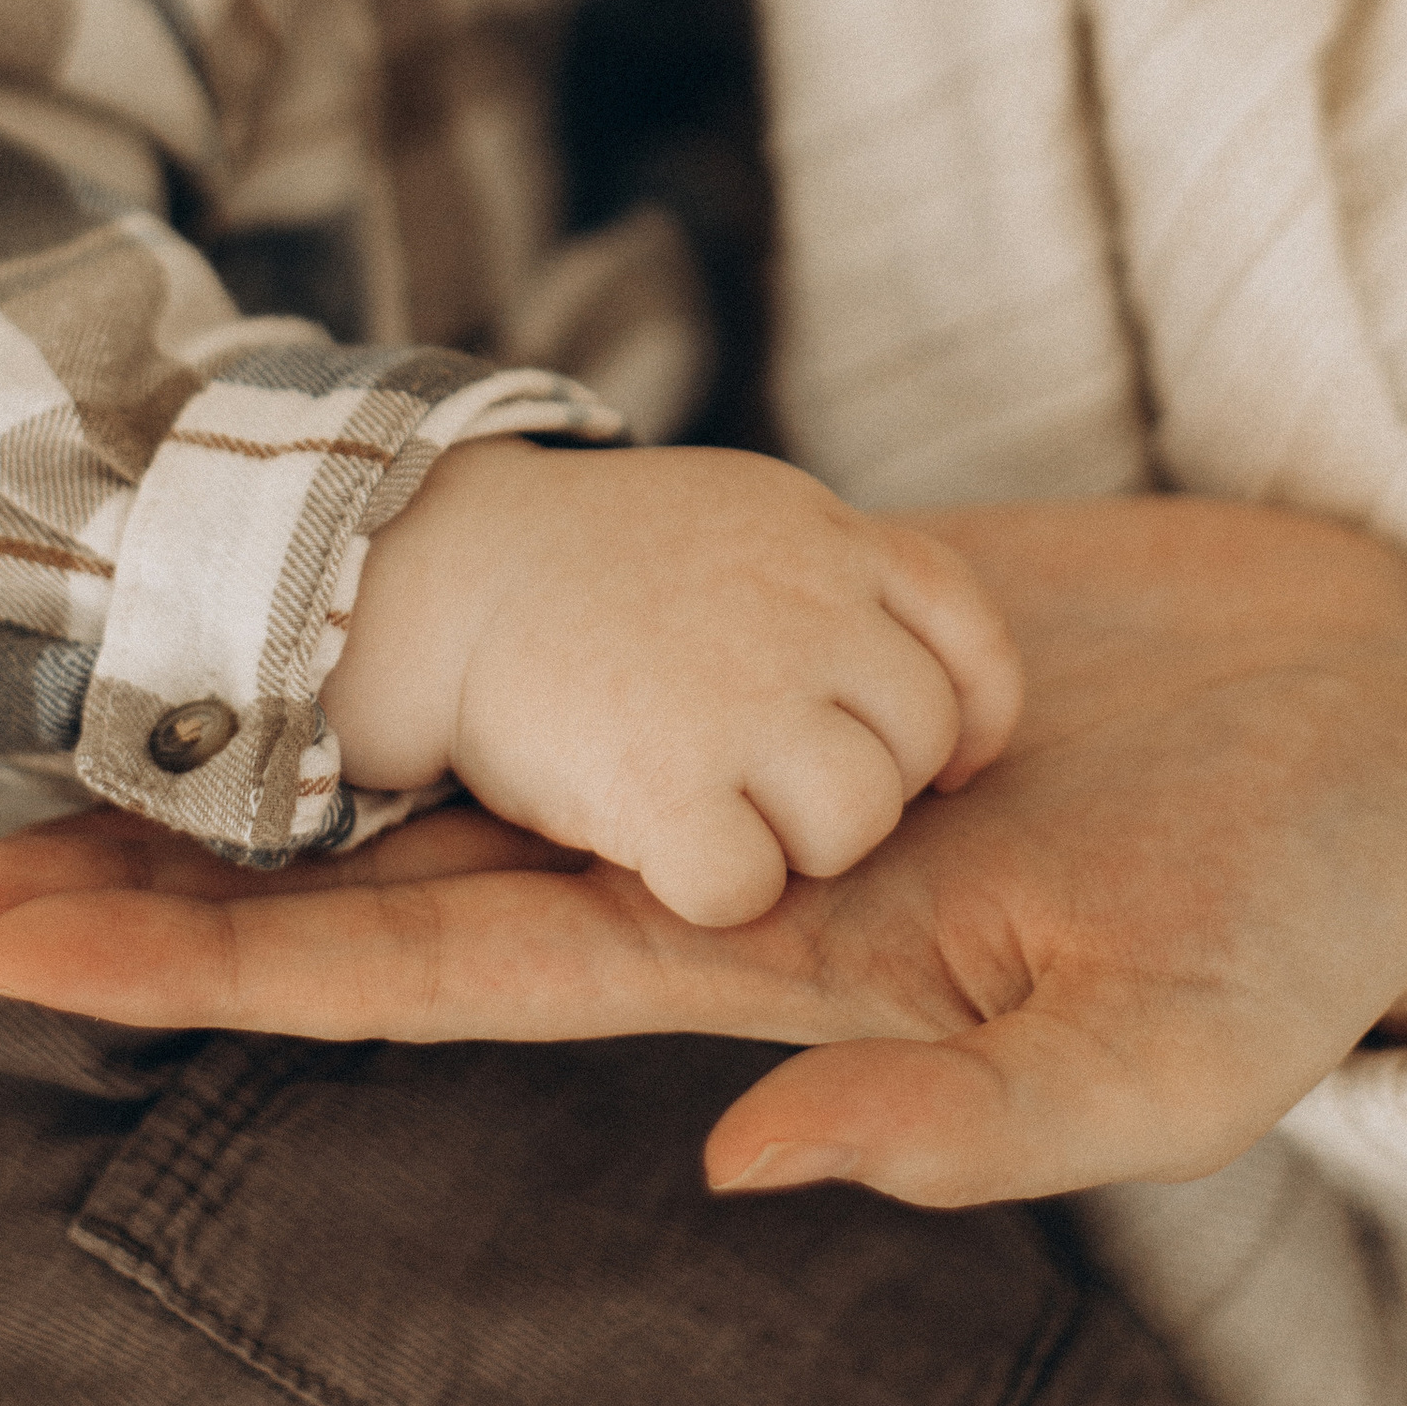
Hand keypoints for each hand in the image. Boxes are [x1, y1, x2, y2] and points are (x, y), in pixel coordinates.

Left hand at [0, 497, 1406, 1205]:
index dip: (225, 961)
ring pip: (468, 716)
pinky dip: (457, 586)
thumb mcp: (1178, 1049)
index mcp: (753, 954)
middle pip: (392, 847)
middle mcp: (705, 847)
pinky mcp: (802, 607)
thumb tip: (745, 1170)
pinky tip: (342, 550)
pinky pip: (590, 604)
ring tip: (86, 675)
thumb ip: (980, 1116)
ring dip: (285, 704)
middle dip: (177, 864)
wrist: (1395, 727)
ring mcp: (740, 722)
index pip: (435, 963)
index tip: (10, 950)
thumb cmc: (1309, 919)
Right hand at [321, 441, 1023, 926]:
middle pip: (922, 738)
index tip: (937, 761)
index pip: (969, 635)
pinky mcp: (663, 782)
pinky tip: (660, 844)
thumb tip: (943, 697)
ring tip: (719, 805)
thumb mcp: (742, 518)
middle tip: (770, 778)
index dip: (967, 715)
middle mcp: (803, 608)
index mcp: (823, 538)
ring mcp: (739, 694)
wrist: (438, 565)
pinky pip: (749, 887)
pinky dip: (711, 887)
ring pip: (856, 820)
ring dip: (798, 840)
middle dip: (866, 781)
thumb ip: (841, 580)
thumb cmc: (593, 565)